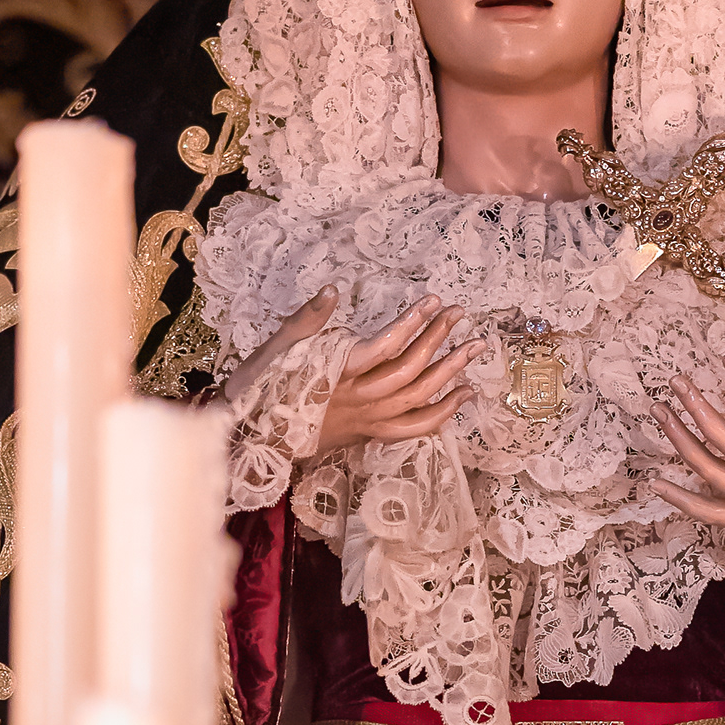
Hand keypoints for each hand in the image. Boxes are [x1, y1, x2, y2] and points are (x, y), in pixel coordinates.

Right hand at [226, 289, 483, 455]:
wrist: (250, 436)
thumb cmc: (261, 387)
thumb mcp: (276, 347)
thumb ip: (308, 319)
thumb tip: (333, 289)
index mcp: (335, 374)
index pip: (383, 346)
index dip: (411, 322)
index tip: (432, 300)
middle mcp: (357, 399)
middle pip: (409, 369)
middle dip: (438, 339)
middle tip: (460, 314)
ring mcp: (366, 420)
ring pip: (417, 398)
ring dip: (450, 372)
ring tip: (474, 347)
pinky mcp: (369, 434)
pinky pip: (413, 429)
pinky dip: (442, 414)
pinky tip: (464, 395)